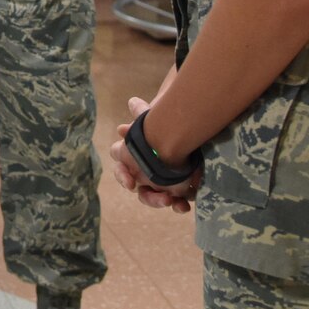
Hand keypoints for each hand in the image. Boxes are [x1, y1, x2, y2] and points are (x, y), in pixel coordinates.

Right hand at [108, 94, 198, 213]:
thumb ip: (144, 113)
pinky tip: (183, 207)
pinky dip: (176, 206)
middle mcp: (140, 172)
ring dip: (156, 201)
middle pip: (134, 186)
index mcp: (131, 156)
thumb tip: (132, 101)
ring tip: (168, 200)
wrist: (187, 134)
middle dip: (144, 193)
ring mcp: (156, 183)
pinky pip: (172, 203)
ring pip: (149, 197)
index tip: (130, 181)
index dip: (123, 175)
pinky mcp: (174, 191)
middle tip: (156, 196)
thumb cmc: (165, 128)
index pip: (121, 166)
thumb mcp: (155, 120)